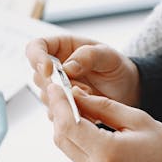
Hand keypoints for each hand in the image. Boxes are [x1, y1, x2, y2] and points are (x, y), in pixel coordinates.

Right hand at [26, 36, 140, 106]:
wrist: (126, 90)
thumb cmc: (117, 68)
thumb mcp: (109, 57)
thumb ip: (88, 56)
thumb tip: (66, 67)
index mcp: (62, 47)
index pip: (35, 48)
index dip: (37, 58)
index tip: (49, 70)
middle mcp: (54, 68)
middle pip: (38, 76)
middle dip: (57, 86)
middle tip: (81, 89)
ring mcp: (57, 88)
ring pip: (47, 97)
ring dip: (67, 100)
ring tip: (90, 97)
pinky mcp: (62, 106)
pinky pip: (57, 113)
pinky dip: (71, 113)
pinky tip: (88, 109)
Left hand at [46, 84, 161, 161]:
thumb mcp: (137, 119)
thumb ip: (103, 106)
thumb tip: (76, 95)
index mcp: (108, 153)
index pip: (68, 125)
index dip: (58, 103)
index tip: (55, 87)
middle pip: (61, 138)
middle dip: (58, 113)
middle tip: (61, 93)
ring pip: (66, 148)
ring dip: (65, 126)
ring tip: (72, 106)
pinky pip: (77, 158)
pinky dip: (75, 139)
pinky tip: (82, 124)